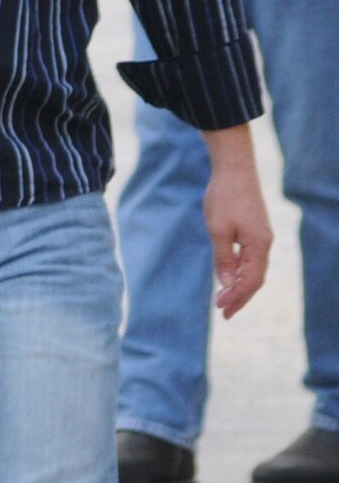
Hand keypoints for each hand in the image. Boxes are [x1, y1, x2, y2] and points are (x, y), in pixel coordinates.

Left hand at [203, 149, 271, 319]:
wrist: (234, 169)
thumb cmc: (224, 198)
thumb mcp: (218, 231)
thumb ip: (223, 258)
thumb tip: (225, 283)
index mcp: (259, 245)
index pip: (250, 281)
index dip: (236, 297)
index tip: (221, 309)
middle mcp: (265, 243)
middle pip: (255, 278)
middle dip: (240, 297)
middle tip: (224, 313)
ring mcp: (261, 236)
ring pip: (253, 269)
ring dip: (239, 285)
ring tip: (224, 300)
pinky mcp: (255, 230)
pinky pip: (250, 258)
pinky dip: (239, 270)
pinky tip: (228, 276)